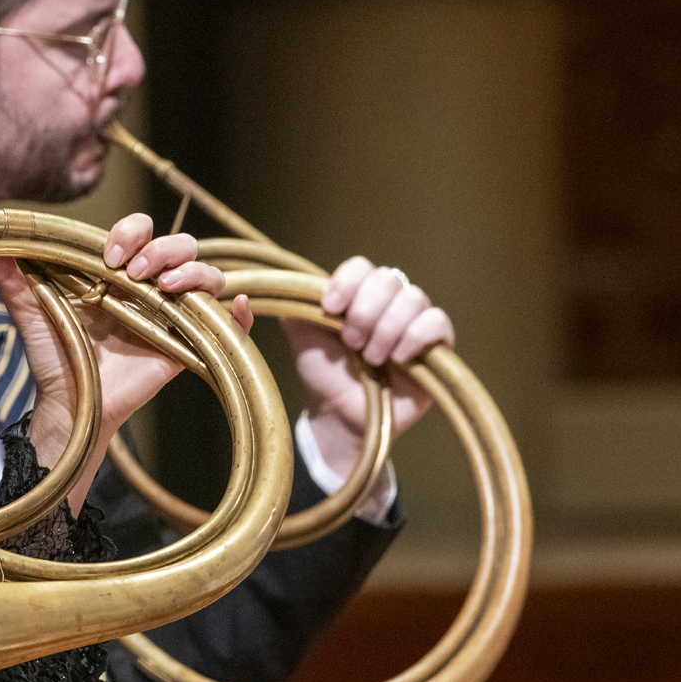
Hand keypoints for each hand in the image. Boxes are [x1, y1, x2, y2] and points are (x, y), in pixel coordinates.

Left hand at [0, 214, 251, 487]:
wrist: (71, 406)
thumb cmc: (55, 358)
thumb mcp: (30, 312)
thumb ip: (11, 278)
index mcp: (118, 272)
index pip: (140, 232)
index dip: (131, 232)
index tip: (109, 255)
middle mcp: (151, 288)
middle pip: (180, 246)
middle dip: (163, 249)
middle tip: (135, 272)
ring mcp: (174, 316)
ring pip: (207, 276)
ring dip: (195, 273)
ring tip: (167, 289)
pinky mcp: (190, 347)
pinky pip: (230, 325)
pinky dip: (242, 312)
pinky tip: (238, 307)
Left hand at [283, 257, 451, 477]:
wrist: (341, 415)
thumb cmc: (323, 374)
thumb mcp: (299, 337)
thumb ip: (283, 309)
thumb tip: (242, 297)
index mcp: (359, 294)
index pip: (362, 266)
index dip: (347, 282)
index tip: (329, 308)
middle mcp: (390, 302)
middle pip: (389, 279)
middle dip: (365, 310)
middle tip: (350, 342)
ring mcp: (416, 322)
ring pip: (413, 298)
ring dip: (386, 327)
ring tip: (370, 357)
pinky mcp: (438, 348)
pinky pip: (438, 323)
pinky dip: (415, 336)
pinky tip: (397, 358)